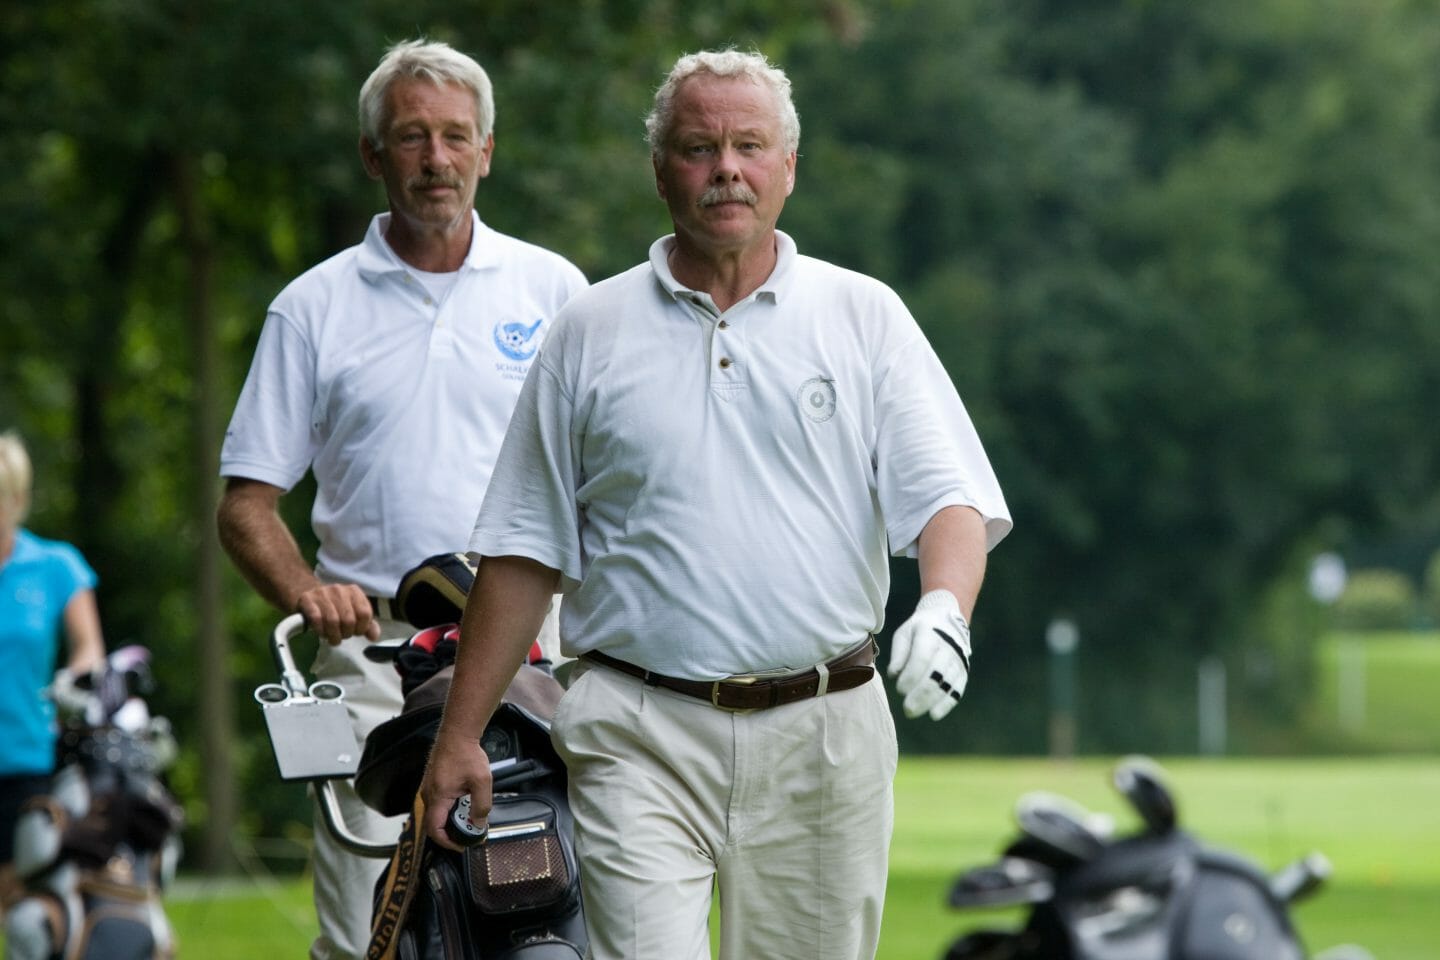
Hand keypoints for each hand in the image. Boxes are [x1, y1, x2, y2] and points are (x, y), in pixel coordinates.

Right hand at [294, 583, 380, 644]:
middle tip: (342, 636)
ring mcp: (322, 593)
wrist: (309, 595)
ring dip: (333, 635)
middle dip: (346, 634)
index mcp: (354, 591)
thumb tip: (374, 636)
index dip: (361, 628)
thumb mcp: (353, 613)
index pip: (365, 613)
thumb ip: (366, 625)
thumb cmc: (334, 607)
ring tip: (332, 638)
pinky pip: (316, 619)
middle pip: (349, 620)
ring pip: (332, 621)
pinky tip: (322, 632)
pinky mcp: (307, 599)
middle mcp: (339, 590)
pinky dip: (320, 630)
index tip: (355, 632)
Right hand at [419, 729, 492, 851]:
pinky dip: (451, 810)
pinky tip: (465, 803)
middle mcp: (428, 795)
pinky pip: (439, 804)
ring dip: (453, 820)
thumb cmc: (467, 754)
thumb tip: (479, 824)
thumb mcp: (482, 781)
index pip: (434, 830)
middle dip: (453, 832)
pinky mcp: (432, 784)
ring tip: (471, 817)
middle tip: (471, 833)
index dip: (447, 842)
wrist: (457, 733)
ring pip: (437, 814)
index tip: (462, 845)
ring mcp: (428, 789)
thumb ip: (482, 805)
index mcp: (437, 797)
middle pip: (435, 824)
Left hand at [887, 589, 971, 720]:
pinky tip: (934, 714)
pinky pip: (957, 689)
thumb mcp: (905, 633)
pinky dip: (947, 703)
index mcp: (930, 633)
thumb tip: (893, 674)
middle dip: (920, 694)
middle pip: (935, 674)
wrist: (947, 619)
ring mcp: (958, 660)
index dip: (911, 676)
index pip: (922, 658)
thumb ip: (899, 653)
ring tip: (914, 712)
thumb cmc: (920, 629)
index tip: (899, 689)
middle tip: (906, 709)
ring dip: (930, 701)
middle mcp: (948, 647)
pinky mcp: (963, 671)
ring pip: (946, 684)